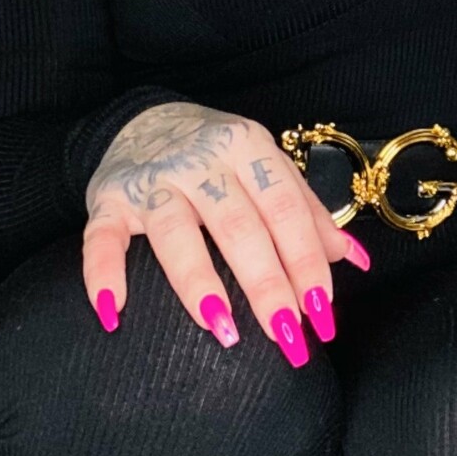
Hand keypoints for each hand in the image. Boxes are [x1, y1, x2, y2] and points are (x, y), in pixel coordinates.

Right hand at [82, 100, 359, 361]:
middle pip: (240, 226)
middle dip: (268, 285)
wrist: (143, 118)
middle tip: (287, 337)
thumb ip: (309, 213)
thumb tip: (356, 260)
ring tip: (224, 330)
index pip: (286, 210)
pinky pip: (100, 240)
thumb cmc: (219, 157)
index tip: (322, 314)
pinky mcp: (106, 200)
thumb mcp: (267, 168)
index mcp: (249, 147)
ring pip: (176, 233)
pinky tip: (115, 313)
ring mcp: (152, 179)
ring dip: (200, 284)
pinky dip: (103, 276)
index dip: (307, 263)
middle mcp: (202, 159)